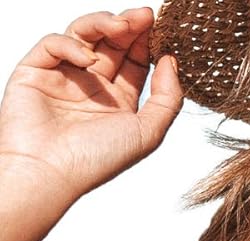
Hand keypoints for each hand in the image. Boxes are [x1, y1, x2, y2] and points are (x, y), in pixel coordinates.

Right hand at [0, 8, 182, 202]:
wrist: (49, 172)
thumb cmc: (96, 161)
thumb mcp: (147, 134)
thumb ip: (167, 99)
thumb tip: (171, 62)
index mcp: (117, 104)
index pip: (134, 61)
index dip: (147, 43)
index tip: (160, 28)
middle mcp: (91, 88)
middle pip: (111, 43)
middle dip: (129, 26)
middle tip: (146, 16)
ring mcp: (63, 77)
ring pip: (84, 34)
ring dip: (104, 24)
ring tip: (122, 24)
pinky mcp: (35, 69)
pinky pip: (54, 43)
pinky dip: (72, 44)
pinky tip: (89, 59)